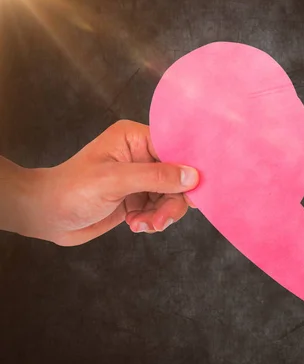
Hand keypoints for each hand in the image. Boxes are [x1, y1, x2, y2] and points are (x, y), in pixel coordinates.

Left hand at [14, 120, 199, 245]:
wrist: (45, 216)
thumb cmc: (72, 190)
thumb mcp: (115, 181)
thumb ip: (156, 177)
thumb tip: (193, 176)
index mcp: (135, 138)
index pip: (176, 148)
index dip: (189, 169)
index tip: (197, 192)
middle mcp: (142, 155)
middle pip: (178, 177)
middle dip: (172, 201)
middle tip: (161, 220)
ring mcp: (140, 178)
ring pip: (171, 196)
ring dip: (161, 214)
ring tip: (143, 225)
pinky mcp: (138, 198)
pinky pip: (160, 209)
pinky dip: (152, 220)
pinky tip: (135, 225)